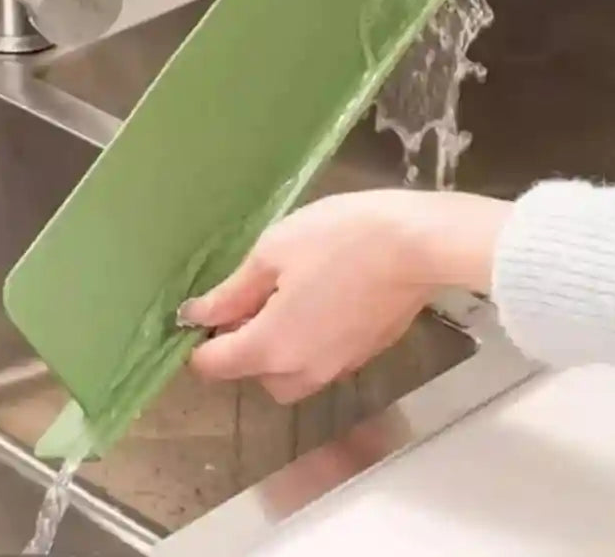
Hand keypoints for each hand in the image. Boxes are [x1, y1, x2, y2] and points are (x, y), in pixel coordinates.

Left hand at [180, 189, 508, 403]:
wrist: (418, 244)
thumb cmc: (339, 238)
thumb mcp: (273, 251)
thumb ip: (232, 291)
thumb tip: (196, 316)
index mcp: (271, 347)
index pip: (215, 366)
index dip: (199, 341)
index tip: (204, 308)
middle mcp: (303, 371)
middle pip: (254, 376)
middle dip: (243, 346)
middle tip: (251, 296)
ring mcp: (340, 367)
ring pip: (291, 375)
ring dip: (278, 349)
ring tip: (288, 296)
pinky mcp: (366, 354)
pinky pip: (322, 360)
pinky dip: (310, 341)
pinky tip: (322, 297)